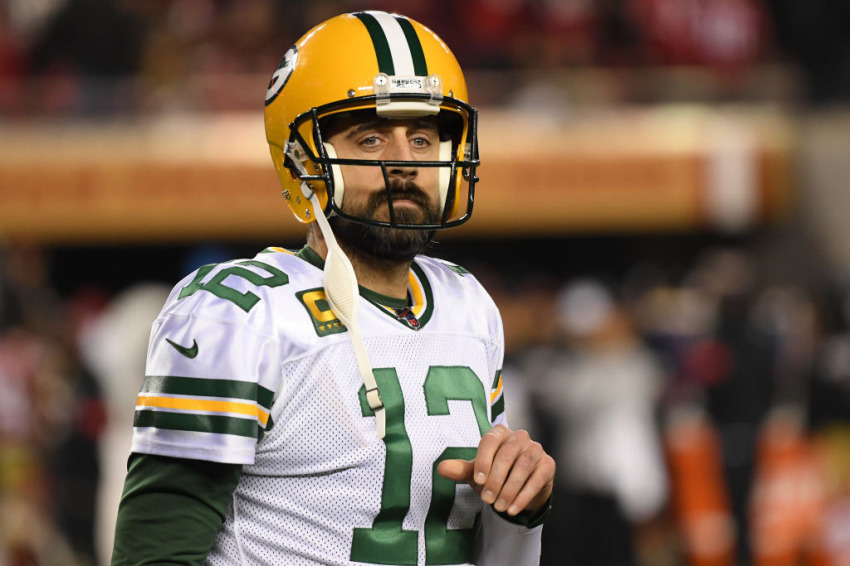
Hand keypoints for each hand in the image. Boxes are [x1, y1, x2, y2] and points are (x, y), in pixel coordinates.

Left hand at [437, 424, 554, 515]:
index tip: (478, 481)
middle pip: (507, 455)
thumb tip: (441, 468)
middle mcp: (520, 436)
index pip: (490, 441)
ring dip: (510, 489)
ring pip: (523, 467)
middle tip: (487, 500)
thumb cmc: (495, 474)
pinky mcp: (548, 464)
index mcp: (500, 433)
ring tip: (499, 507)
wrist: (520, 487)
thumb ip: (461, 470)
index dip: (484, 460)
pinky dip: (523, 496)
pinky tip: (512, 509)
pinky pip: (536, 479)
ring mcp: (536, 449)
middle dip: (496, 480)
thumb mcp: (477, 473)